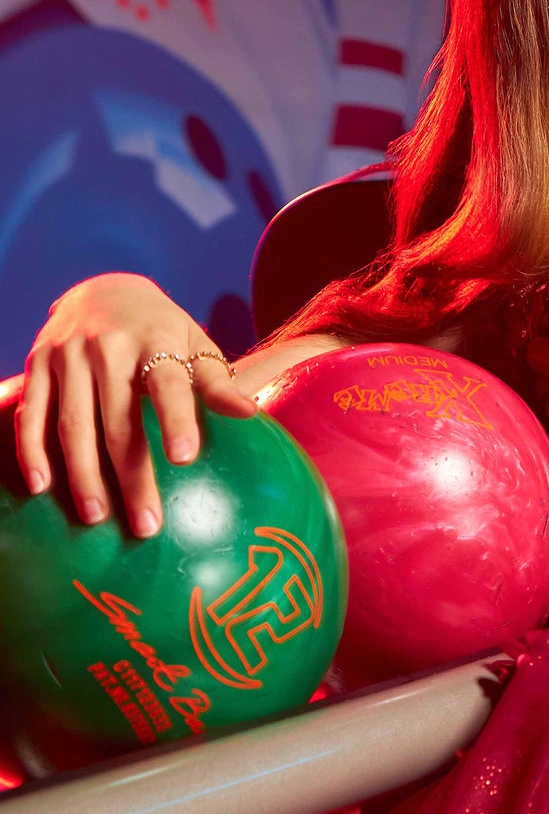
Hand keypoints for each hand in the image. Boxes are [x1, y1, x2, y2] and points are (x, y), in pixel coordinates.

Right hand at [15, 272, 256, 537]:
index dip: (176, 420)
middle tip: (147, 524)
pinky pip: (33, 414)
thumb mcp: (195, 344)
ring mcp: (67, 355)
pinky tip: (42, 486)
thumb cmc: (163, 330)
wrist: (102, 289)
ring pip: (73, 424)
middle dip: (132, 476)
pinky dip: (32, 451)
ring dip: (83, 475)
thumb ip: (219, 382)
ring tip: (97, 518)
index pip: (168, 385)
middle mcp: (107, 347)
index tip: (184, 459)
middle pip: (119, 420)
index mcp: (155, 340)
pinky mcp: (38, 365)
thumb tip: (250, 413)